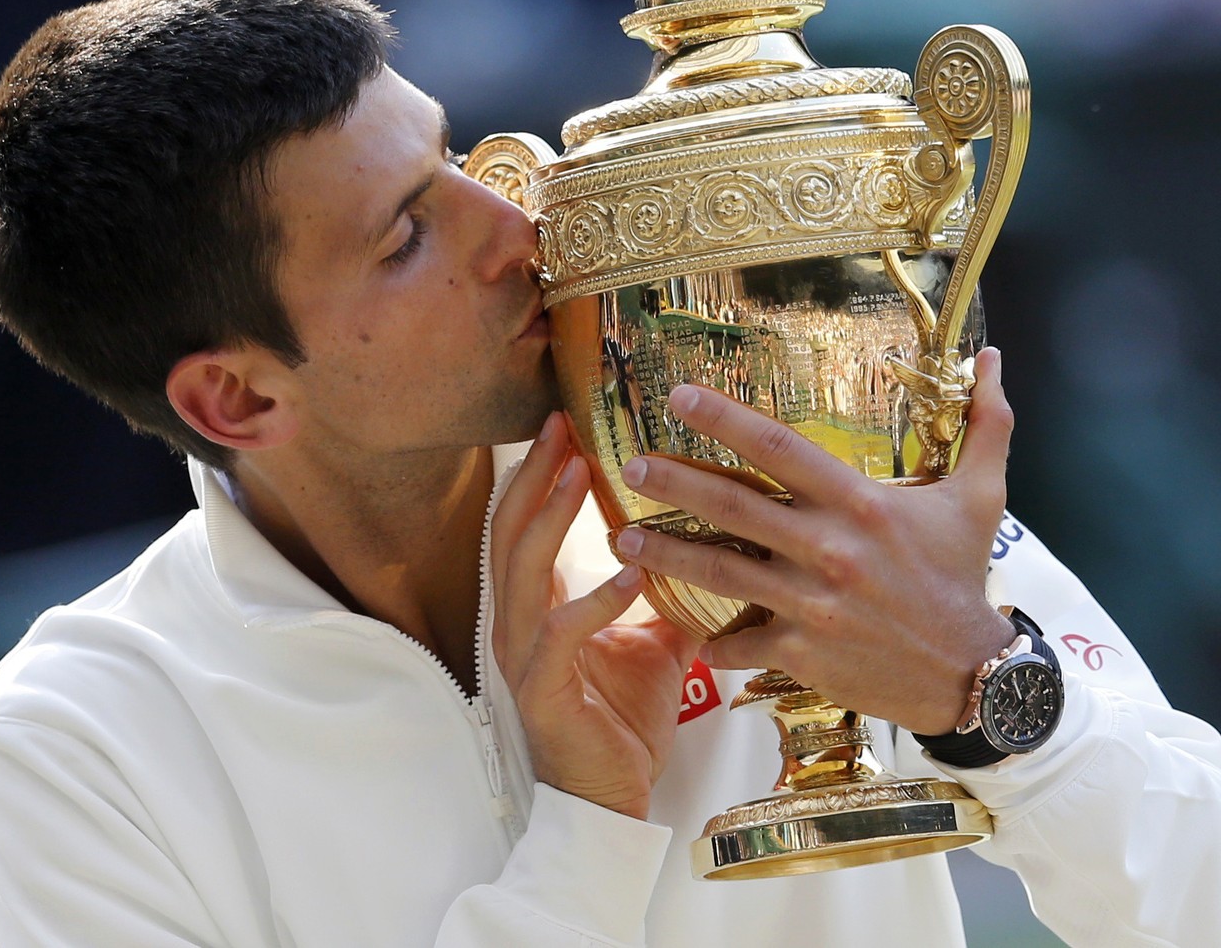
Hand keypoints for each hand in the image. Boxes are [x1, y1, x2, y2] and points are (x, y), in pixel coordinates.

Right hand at [490, 412, 698, 819]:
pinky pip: (563, 633)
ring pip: (523, 569)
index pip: (523, 524)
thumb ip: (664, 592)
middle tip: (560, 424)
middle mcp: (519, 622)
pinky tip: (630, 571)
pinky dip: (595, 598)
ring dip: (550, 516)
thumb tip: (710, 546)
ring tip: (578, 472)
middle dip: (533, 473)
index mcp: (537, 606)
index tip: (563, 423)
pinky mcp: (543, 689)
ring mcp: (524, 655)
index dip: (538, 472)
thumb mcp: (654, 641)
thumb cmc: (624, 719)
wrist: (611, 797)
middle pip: (510, 530)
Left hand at [614, 347, 1017, 736]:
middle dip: (673, 482)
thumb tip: (995, 358)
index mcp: (859, 503)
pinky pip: (740, 644)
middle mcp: (827, 548)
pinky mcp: (802, 652)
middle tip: (630, 467)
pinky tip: (683, 635)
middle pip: (733, 505)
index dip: (724, 419)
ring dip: (665, 556)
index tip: (678, 396)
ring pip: (721, 572)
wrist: (972, 675)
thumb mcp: (982, 497)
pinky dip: (711, 643)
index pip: (779, 447)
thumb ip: (986, 425)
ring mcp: (810, 602)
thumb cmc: (965, 577)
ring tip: (621, 542)